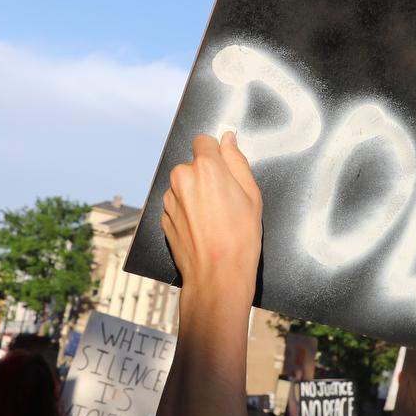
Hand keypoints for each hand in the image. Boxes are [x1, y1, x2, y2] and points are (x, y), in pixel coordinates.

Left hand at [161, 132, 261, 304]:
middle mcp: (182, 178)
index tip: (224, 167)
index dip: (216, 153)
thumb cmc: (239, 240)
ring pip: (184, 185)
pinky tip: (202, 228)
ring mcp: (169, 198)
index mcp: (206, 168)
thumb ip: (237, 161)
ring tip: (214, 218)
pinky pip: (177, 204)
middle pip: (193, 165)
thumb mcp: (251, 195)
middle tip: (225, 200)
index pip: (204, 141)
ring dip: (195, 194)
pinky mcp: (163, 216)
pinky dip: (187, 211)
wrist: (217, 276)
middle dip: (207, 176)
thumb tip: (229, 140)